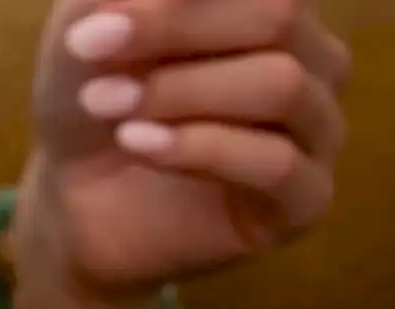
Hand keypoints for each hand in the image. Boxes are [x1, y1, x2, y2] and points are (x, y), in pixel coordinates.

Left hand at [15, 0, 349, 308]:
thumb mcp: (90, 22)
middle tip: (90, 49)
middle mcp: (314, 56)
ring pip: (283, 86)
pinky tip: (139, 145)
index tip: (97, 16)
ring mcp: (318, 129)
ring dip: (184, 92)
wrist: (75, 203)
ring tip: (108, 104)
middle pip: (280, 17)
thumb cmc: (93, 98)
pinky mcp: (306, 200)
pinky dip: (200, 148)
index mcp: (276, 3)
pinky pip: (278, 163)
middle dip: (177, 28)